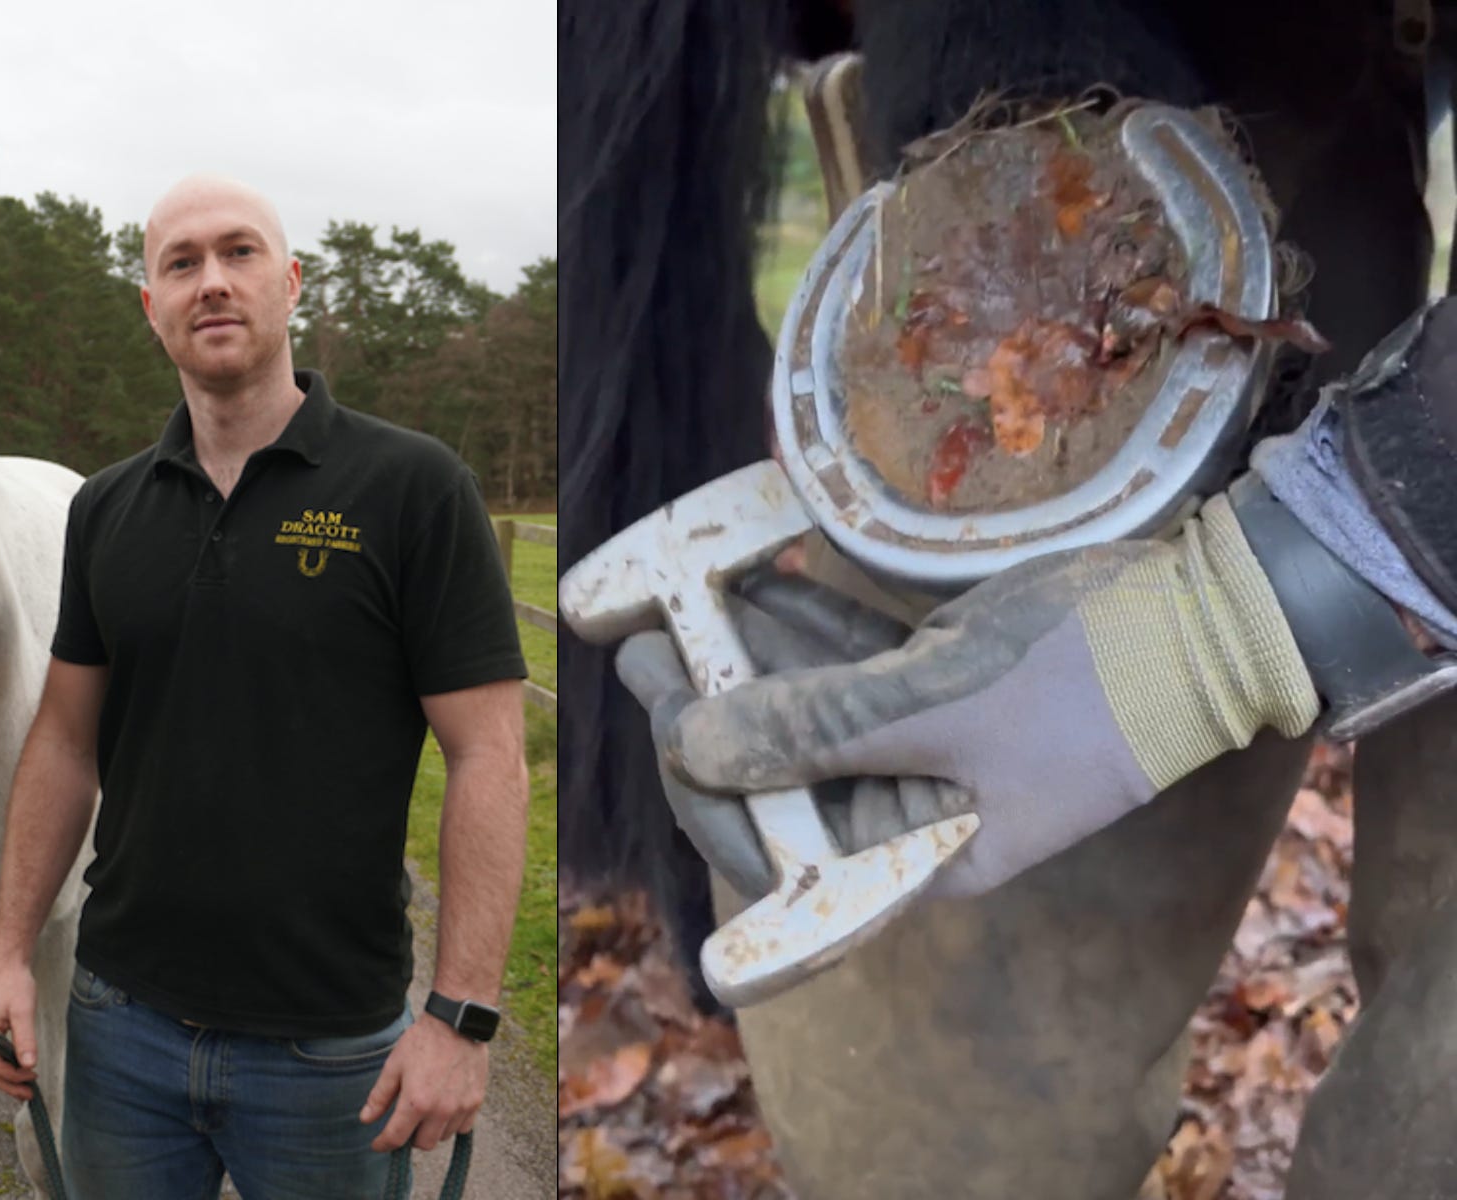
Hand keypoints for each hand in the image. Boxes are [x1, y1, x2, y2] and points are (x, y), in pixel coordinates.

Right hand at [0, 961, 38, 1101]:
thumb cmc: (15, 984)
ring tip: (28, 1086)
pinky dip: (10, 1065)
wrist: (9, 965)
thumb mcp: (23, 1010)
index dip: (12, 1077)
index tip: (32, 1077)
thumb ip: (25, 1038)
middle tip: (30, 1094)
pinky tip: (23, 1068)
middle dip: (10, 1084)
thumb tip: (29, 1065)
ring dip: (10, 1077)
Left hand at [360, 1016, 487, 1151]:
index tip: (378, 1143)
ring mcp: (461, 1107)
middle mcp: (440, 1110)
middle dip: (410, 1137)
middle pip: (422, 1144)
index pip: (396, 1138)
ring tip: (427, 1111)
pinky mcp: (476, 1101)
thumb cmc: (422, 1041)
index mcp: (416, 1102)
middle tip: (406, 1122)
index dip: (383, 1144)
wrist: (456, 1022)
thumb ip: (380, 1096)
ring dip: (432, 1130)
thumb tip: (366, 1119)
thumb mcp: (394, 1065)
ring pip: (443, 1137)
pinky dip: (452, 1123)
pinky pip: (463, 1127)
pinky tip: (446, 1108)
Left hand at [655, 497, 1321, 896]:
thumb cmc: (1087, 679)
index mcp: (916, 856)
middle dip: (707, 714)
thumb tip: (690, 747)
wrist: (1212, 612)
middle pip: (779, 776)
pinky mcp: (932, 683)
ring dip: (740, 663)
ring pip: (804, 712)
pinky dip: (797, 631)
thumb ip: (814, 730)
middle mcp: (908, 812)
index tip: (660, 717)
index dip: (709, 791)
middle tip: (643, 645)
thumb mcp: (940, 709)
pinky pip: (845, 667)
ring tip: (666, 603)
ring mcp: (920, 745)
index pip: (782, 856)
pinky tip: (745, 586)